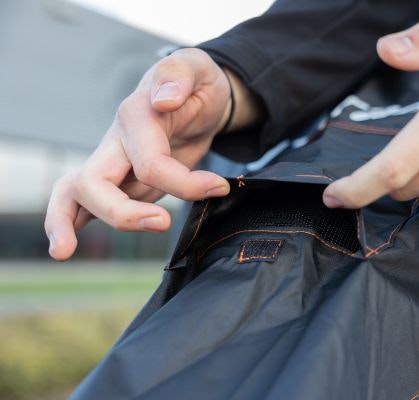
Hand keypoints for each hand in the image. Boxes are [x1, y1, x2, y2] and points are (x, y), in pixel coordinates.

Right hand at [45, 48, 233, 260]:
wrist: (196, 95)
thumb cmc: (196, 82)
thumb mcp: (195, 66)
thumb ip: (178, 75)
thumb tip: (163, 99)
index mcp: (135, 116)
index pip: (150, 163)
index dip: (184, 183)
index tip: (219, 187)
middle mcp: (116, 141)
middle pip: (94, 182)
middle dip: (122, 213)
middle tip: (164, 222)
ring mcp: (114, 162)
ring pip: (77, 193)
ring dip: (68, 221)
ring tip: (63, 251)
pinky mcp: (121, 179)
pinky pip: (89, 202)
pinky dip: (72, 221)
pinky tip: (64, 246)